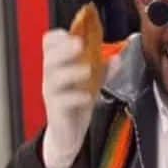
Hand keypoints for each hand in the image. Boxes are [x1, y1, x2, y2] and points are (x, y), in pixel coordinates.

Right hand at [41, 29, 96, 167]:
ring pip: (54, 78)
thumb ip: (104, 69)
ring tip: (87, 71)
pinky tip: (87, 96)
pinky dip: (75, 97)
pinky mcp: (56, 111)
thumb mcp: (92, 82)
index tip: (76, 33)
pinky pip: (62, 101)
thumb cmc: (76, 104)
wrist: (67, 134)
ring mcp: (52, 94)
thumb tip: (118, 58)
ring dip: (71, 72)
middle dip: (64, 49)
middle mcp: (51, 77)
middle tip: (79, 45)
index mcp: (58, 66)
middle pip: (50, 57)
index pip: (50, 43)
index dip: (60, 36)